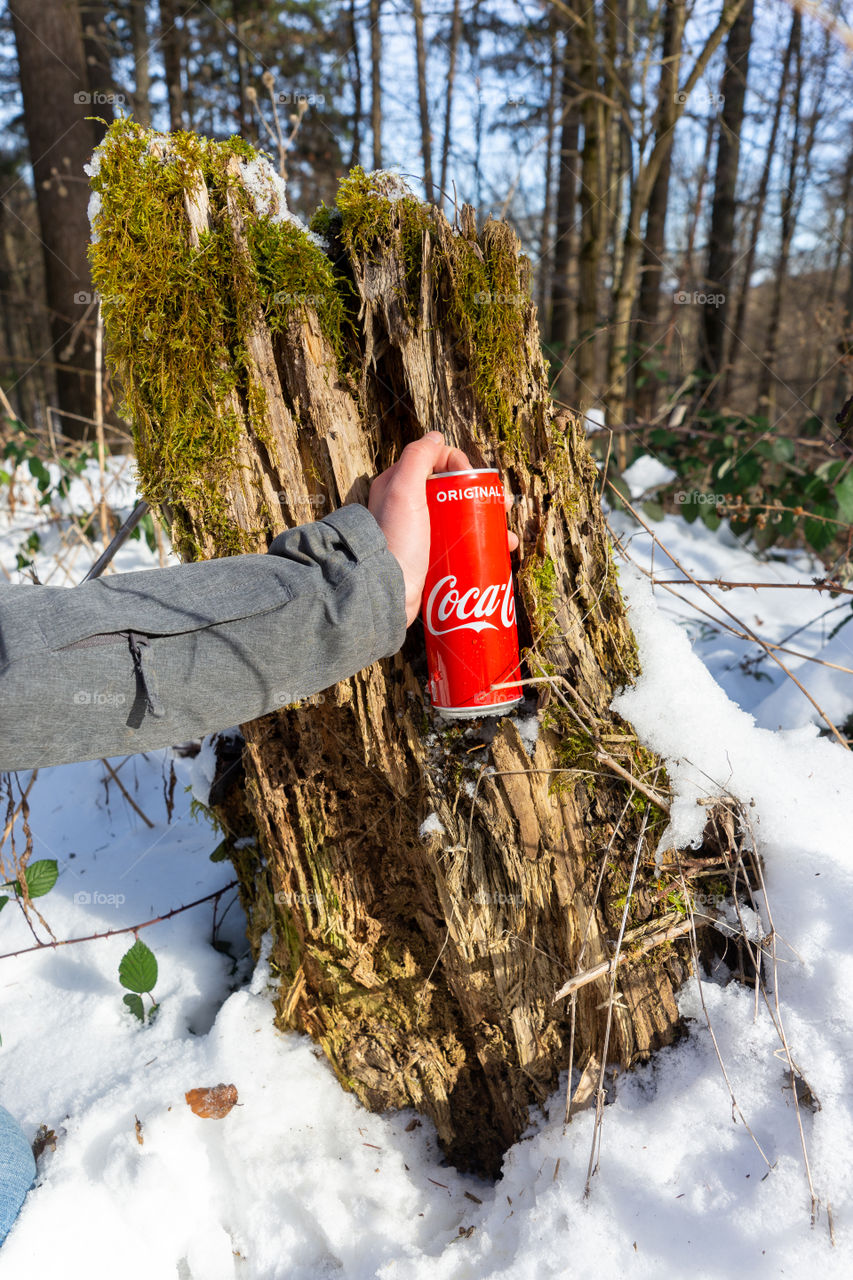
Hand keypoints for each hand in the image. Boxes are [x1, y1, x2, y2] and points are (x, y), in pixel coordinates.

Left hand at [368, 431, 518, 626]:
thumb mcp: (402, 491)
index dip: (461, 466)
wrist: (388, 592)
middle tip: (502, 507)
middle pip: (455, 491)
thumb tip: (436, 436)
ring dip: (489, 523)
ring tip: (506, 535)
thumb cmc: (396, 541)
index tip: (476, 481)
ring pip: (463, 519)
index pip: (437, 463)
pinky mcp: (433, 557)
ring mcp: (423, 534)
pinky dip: (483, 545)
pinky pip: (463, 544)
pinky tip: (500, 551)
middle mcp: (410, 507)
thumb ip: (417, 458)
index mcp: (400, 486)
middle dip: (483, 497)